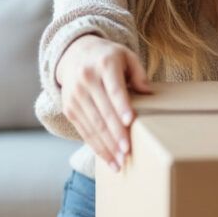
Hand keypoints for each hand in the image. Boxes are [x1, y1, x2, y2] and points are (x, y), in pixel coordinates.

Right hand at [55, 34, 152, 171]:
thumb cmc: (108, 58)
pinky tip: (107, 158)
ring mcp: (75, 95)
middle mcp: (87, 80)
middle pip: (103, 111)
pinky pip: (84, 130)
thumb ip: (138, 72)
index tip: (129, 121)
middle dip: (115, 134)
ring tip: (119, 162)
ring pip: (92, 125)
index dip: (121, 106)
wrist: (75, 54)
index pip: (114, 89)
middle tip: (127, 152)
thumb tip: (147, 92)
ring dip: (106, 146)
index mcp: (104, 65)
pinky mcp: (69, 108)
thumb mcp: (126, 56)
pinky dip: (96, 146)